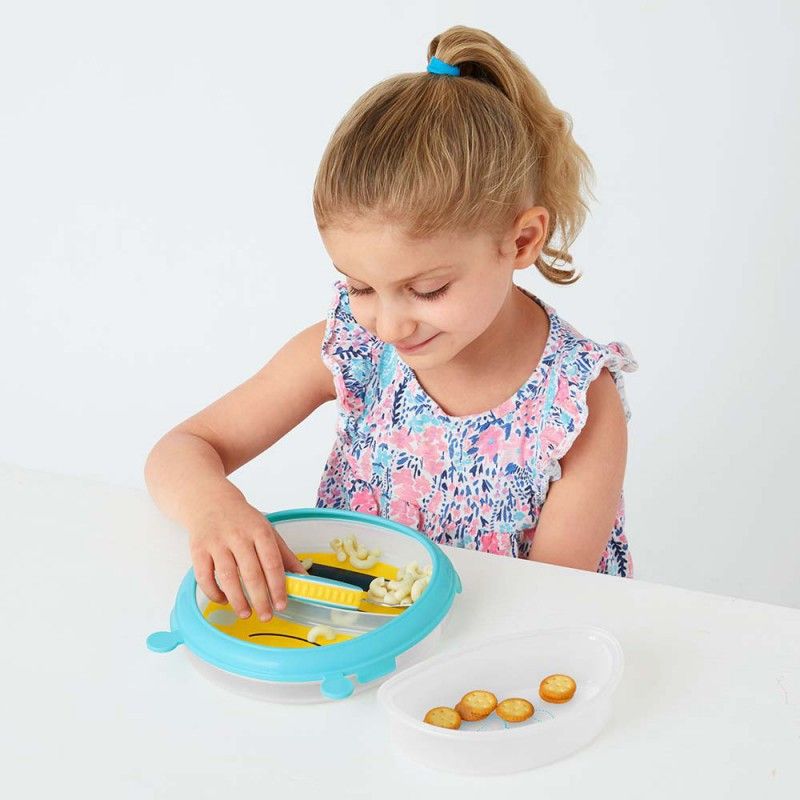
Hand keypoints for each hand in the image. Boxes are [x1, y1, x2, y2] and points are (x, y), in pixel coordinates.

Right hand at [187, 494, 307, 621]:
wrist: (211, 501)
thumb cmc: (243, 520)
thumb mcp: (268, 531)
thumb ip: (285, 555)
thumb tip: (303, 578)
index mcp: (259, 531)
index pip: (272, 562)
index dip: (278, 585)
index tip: (282, 604)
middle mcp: (238, 536)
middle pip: (251, 572)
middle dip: (260, 598)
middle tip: (267, 615)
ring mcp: (216, 543)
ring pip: (227, 577)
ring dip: (238, 600)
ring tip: (246, 614)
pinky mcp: (198, 550)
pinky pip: (205, 577)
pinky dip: (214, 593)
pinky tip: (224, 600)